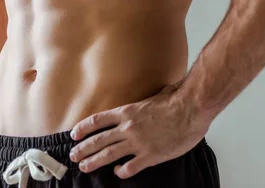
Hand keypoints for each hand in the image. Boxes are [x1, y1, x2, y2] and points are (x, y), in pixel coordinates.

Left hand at [69, 84, 210, 178]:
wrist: (191, 109)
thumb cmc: (177, 100)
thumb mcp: (157, 95)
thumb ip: (150, 99)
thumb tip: (159, 92)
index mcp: (128, 111)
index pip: (98, 120)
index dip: (84, 128)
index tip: (74, 134)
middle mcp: (128, 127)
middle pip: (98, 140)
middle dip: (83, 149)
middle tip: (73, 156)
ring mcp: (137, 142)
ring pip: (108, 155)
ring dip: (94, 162)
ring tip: (84, 167)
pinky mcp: (149, 155)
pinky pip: (129, 167)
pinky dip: (121, 171)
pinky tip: (118, 172)